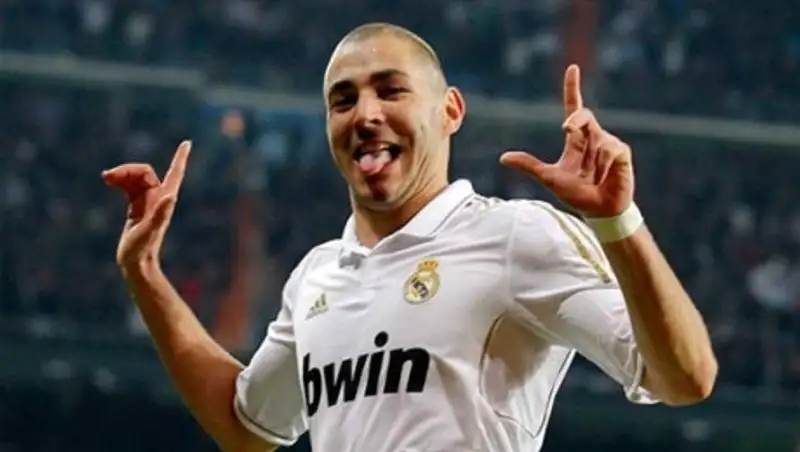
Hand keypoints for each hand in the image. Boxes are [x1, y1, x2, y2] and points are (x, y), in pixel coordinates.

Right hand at [103, 141, 190, 268]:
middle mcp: (157, 199)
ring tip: (105, 177)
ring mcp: (147, 202)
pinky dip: (120, 181)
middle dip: (128, 169)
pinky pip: (129, 186)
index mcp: (163, 201)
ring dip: (121, 174)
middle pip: (145, 173)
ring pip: (135, 178)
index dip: (180, 159)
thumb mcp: (149, 231)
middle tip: (108, 176)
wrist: (136, 264)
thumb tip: (171, 196)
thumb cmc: (142, 250)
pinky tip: (108, 181)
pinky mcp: (136, 207)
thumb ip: (160, 214)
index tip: (187, 143)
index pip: (174, 174)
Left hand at [500, 65, 633, 216]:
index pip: (574, 108)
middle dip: (576, 119)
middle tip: (566, 128)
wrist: (599, 210)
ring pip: (596, 140)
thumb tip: (503, 158)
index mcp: (576, 140)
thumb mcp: (549, 178)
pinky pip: (609, 150)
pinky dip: (603, 165)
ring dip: (591, 163)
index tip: (572, 68)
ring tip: (593, 178)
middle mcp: (593, 137)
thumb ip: (528, 166)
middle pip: (582, 115)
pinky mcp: (621, 152)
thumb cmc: (577, 194)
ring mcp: (608, 143)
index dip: (572, 88)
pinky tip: (603, 177)